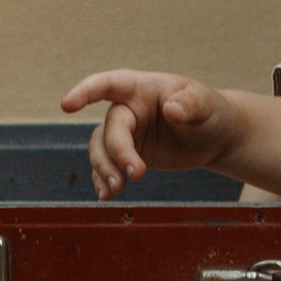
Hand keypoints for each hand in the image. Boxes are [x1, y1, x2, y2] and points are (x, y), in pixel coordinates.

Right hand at [61, 69, 242, 198]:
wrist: (214, 137)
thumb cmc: (210, 111)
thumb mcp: (206, 104)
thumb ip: (191, 104)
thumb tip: (172, 109)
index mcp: (142, 88)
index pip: (109, 84)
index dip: (86, 92)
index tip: (66, 105)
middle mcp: (128, 109)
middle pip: (110, 128)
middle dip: (117, 153)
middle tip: (136, 175)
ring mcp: (126, 133)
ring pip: (100, 149)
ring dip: (104, 169)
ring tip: (116, 191)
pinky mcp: (127, 155)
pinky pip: (105, 166)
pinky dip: (102, 180)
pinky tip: (107, 196)